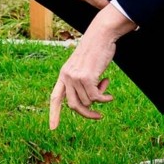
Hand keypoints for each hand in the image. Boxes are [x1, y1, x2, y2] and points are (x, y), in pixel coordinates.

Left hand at [50, 4, 134, 128]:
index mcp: (63, 75)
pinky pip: (96, 98)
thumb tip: (89, 103)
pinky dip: (105, 99)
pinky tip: (110, 94)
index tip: (52, 128)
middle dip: (87, 114)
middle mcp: (66, 77)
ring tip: (105, 84)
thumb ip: (82, 83)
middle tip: (99, 116)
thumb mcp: (85, 67)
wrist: (100, 35)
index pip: (55, 97)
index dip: (54, 114)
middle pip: (74, 106)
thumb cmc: (96, 50)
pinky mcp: (86, 78)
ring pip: (88, 102)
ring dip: (100, 98)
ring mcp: (75, 78)